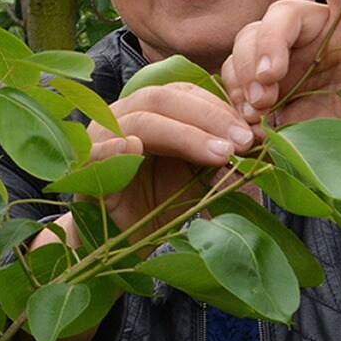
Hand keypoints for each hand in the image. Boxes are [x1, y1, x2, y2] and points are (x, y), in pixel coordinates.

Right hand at [84, 81, 254, 244]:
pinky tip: (136, 149)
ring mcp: (101, 138)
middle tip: (242, 142)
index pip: (186, 93)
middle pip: (165, 99)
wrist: (119, 247)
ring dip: (184, 135)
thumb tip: (258, 144)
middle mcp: (124, 116)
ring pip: (141, 120)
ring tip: (219, 154)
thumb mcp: (198, 181)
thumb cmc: (159, 208)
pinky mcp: (83, 167)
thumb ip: (220, 160)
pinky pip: (98, 151)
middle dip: (209, 117)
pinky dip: (116, 148)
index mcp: (151, 112)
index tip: (254, 132)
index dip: (221, 108)